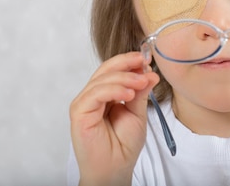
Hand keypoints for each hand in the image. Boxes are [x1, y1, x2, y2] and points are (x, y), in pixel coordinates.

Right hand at [69, 52, 158, 185]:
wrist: (115, 169)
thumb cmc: (123, 145)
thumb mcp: (137, 113)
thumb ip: (140, 93)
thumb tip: (150, 73)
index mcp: (105, 94)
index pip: (114, 70)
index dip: (129, 62)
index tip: (147, 59)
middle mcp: (93, 96)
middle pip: (106, 70)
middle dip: (127, 64)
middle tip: (145, 64)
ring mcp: (84, 103)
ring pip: (102, 79)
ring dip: (124, 78)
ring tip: (142, 82)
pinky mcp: (79, 112)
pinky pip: (95, 93)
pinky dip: (113, 90)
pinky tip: (128, 94)